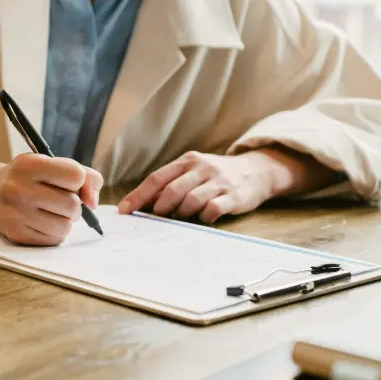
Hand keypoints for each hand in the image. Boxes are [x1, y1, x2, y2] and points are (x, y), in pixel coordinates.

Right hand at [0, 154, 102, 245]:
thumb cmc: (31, 177)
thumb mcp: (53, 164)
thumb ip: (85, 176)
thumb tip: (93, 203)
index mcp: (29, 165)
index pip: (76, 176)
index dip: (79, 180)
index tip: (68, 182)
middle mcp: (18, 188)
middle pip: (72, 205)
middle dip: (74, 205)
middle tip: (62, 201)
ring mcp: (15, 214)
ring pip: (65, 226)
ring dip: (66, 221)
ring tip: (55, 213)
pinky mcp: (16, 234)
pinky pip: (54, 240)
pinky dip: (55, 233)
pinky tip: (43, 222)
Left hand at [118, 149, 319, 223]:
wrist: (256, 171)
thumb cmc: (215, 175)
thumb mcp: (193, 171)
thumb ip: (170, 183)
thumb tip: (141, 203)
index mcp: (187, 161)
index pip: (156, 178)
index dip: (138, 196)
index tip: (123, 211)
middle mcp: (202, 168)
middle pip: (172, 190)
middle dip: (160, 208)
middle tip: (158, 217)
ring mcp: (218, 181)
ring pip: (191, 201)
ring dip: (181, 214)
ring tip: (183, 217)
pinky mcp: (233, 196)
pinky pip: (212, 210)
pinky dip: (203, 217)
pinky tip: (204, 218)